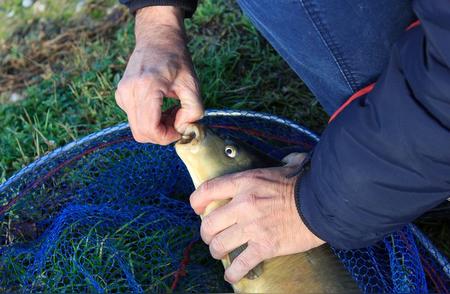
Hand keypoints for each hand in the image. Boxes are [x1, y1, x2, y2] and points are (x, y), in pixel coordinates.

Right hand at [115, 6, 202, 144]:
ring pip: (137, 128)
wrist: (157, 39)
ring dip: (156, 128)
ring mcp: (122, 94)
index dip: (167, 137)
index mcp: (147, 88)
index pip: (150, 129)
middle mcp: (129, 92)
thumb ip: (193, 110)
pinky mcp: (121, 96)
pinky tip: (161, 107)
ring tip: (171, 112)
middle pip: (141, 133)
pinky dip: (149, 120)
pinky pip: (134, 119)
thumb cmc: (176, 59)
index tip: (180, 130)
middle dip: (162, 134)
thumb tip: (182, 128)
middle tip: (177, 121)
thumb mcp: (192, 84)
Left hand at [189, 154, 324, 282]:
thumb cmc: (306, 185)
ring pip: (219, 244)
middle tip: (211, 236)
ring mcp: (252, 227)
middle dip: (206, 233)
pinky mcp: (265, 246)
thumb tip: (289, 159)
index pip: (208, 190)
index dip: (196, 201)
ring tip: (221, 253)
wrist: (323, 204)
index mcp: (246, 182)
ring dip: (217, 251)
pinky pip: (241, 264)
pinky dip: (233, 273)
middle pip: (209, 223)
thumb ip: (281, 162)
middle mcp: (243, 204)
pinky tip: (232, 275)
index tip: (196, 208)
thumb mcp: (287, 166)